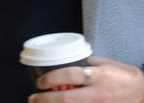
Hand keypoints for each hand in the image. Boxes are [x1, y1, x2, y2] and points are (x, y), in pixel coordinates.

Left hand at [27, 56, 143, 102]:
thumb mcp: (107, 64)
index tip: (40, 81)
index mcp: (99, 76)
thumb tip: (66, 58)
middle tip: (32, 99)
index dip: (52, 78)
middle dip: (45, 100)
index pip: (71, 75)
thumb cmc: (125, 77)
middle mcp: (99, 94)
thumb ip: (87, 62)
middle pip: (67, 99)